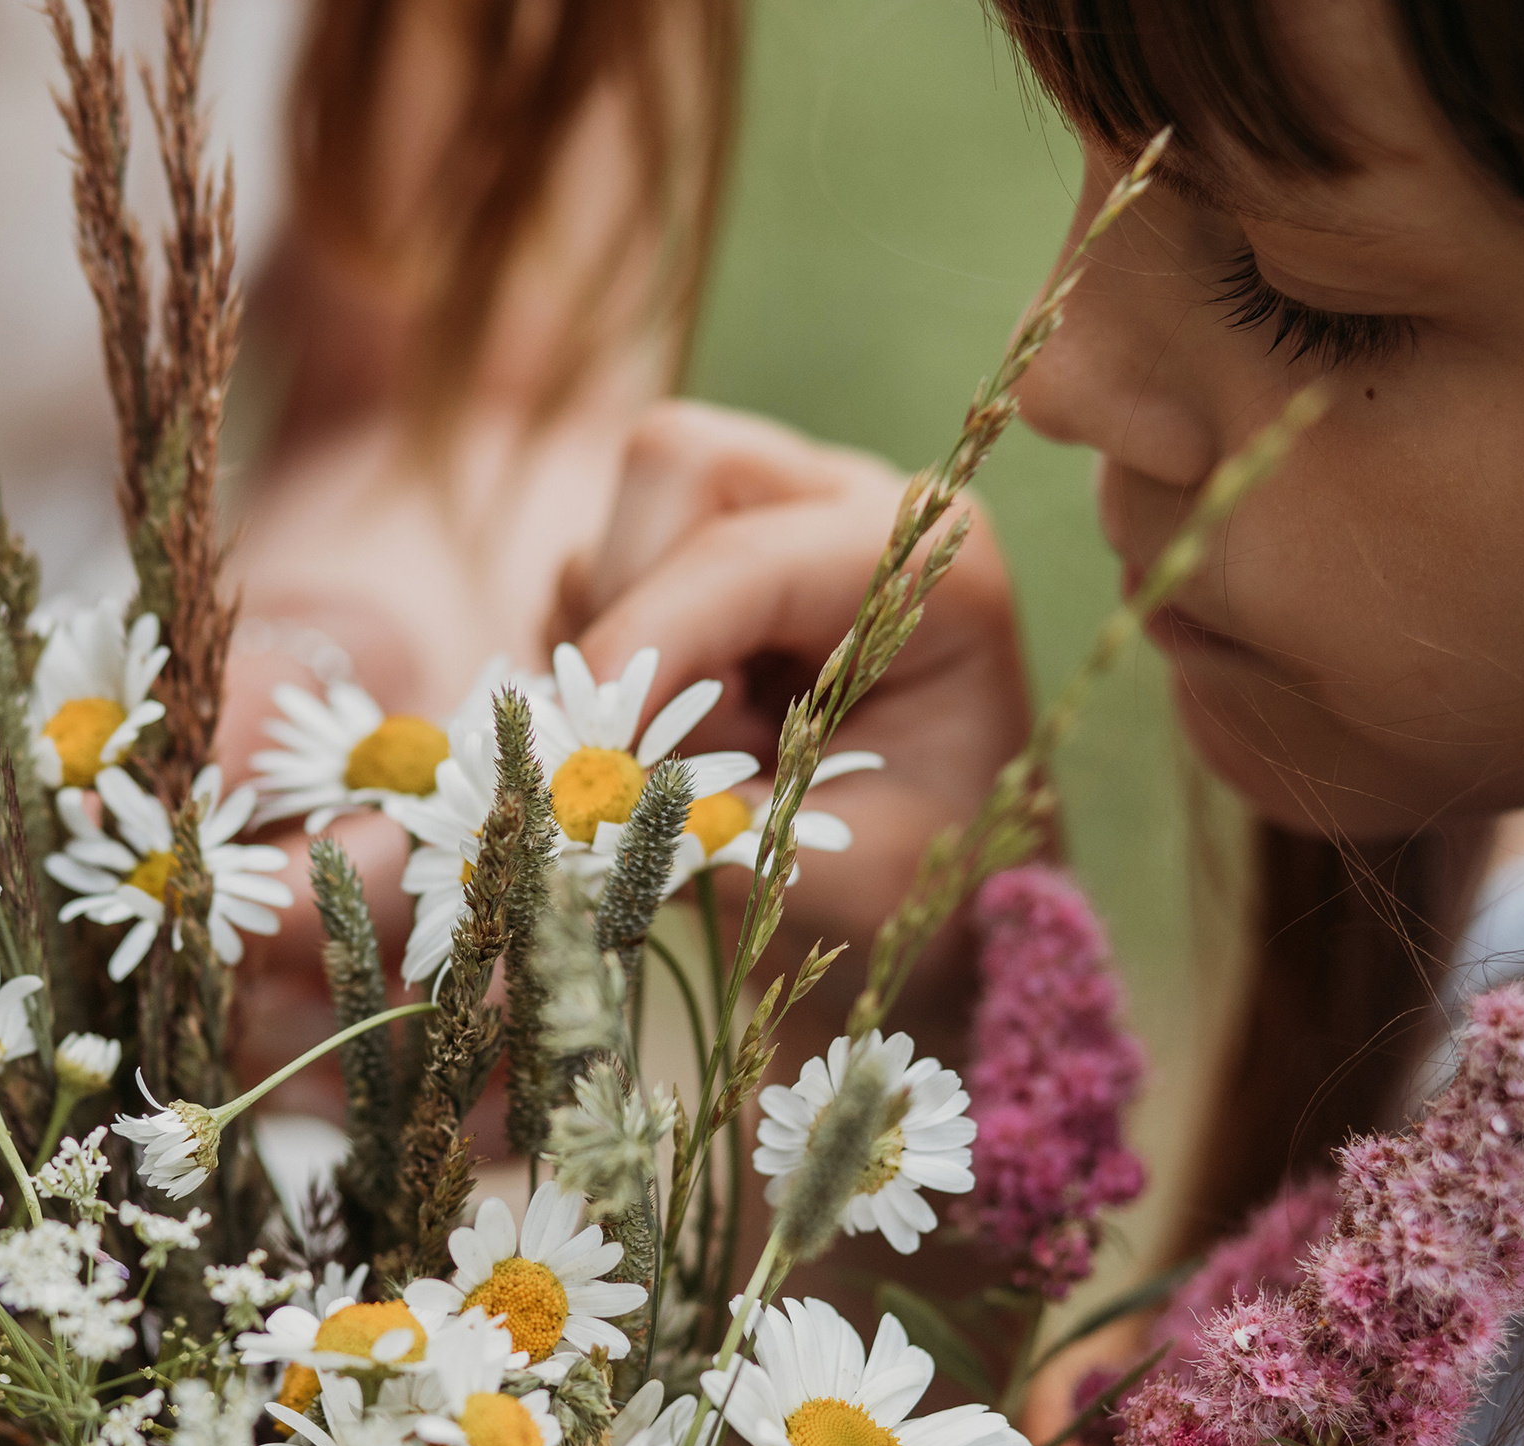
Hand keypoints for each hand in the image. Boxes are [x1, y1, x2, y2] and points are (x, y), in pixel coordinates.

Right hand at [560, 400, 1033, 1040]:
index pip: (749, 553)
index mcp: (931, 567)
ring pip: (618, 522)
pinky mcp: (701, 561)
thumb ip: (736, 839)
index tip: (583, 746)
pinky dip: (601, 672)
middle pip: (677, 464)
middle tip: (647, 753)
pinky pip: (591, 580)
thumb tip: (595, 806)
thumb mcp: (855, 878)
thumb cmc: (927, 886)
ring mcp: (773, 521)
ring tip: (699, 764)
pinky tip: (673, 742)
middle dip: (630, 612)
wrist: (939, 904)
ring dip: (617, 656)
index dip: (647, 638)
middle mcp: (851, 511)